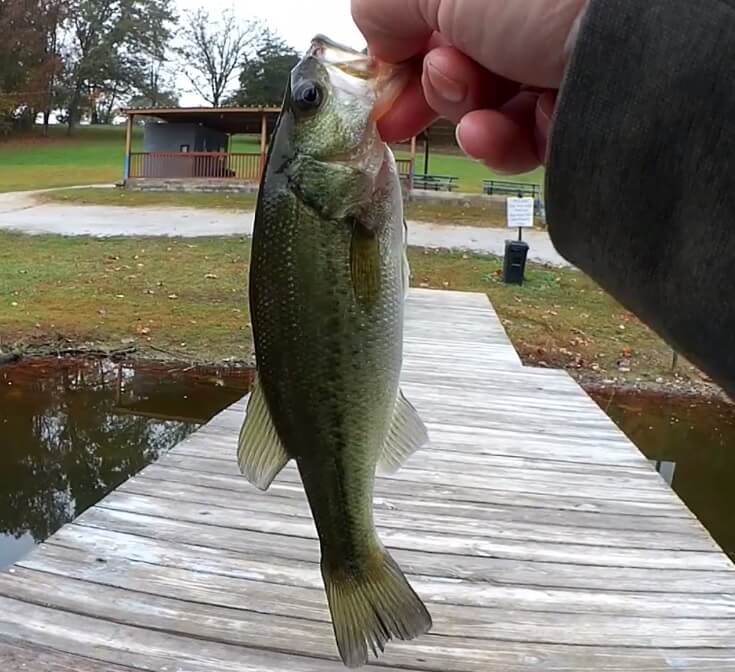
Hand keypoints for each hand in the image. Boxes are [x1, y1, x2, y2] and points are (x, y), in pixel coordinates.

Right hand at [352, 0, 587, 173]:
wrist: (629, 49)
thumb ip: (385, 5)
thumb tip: (375, 36)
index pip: (436, 19)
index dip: (401, 54)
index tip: (380, 89)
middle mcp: (529, 16)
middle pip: (460, 64)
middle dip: (430, 91)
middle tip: (403, 117)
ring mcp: (554, 62)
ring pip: (485, 107)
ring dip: (461, 115)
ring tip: (469, 107)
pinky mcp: (575, 113)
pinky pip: (519, 139)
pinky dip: (497, 142)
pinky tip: (493, 132)